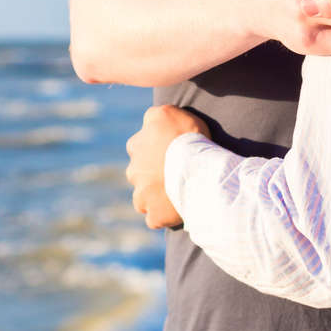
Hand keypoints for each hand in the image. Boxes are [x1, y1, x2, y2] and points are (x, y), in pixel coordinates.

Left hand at [125, 105, 207, 229]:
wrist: (197, 167)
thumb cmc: (185, 137)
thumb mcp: (166, 113)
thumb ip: (153, 117)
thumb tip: (149, 123)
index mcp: (135, 146)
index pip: (138, 146)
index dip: (154, 149)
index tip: (169, 152)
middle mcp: (133, 171)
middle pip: (140, 174)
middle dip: (152, 174)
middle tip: (174, 173)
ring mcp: (142, 196)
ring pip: (144, 197)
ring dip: (155, 196)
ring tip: (176, 193)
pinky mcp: (154, 215)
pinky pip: (155, 218)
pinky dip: (163, 216)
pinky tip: (177, 209)